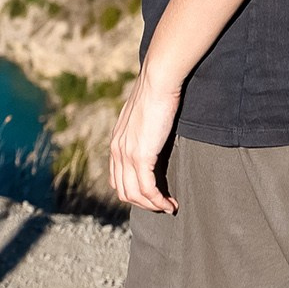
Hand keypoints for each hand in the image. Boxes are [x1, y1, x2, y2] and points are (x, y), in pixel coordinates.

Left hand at [109, 65, 181, 212]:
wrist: (157, 81)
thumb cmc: (156, 93)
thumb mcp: (144, 115)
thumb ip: (144, 129)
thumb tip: (155, 134)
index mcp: (117, 142)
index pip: (118, 179)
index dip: (135, 192)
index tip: (153, 195)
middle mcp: (117, 151)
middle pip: (124, 192)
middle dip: (144, 203)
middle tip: (162, 205)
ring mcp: (127, 154)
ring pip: (135, 195)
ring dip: (153, 206)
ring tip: (169, 207)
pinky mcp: (141, 156)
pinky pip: (148, 189)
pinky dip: (159, 201)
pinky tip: (171, 203)